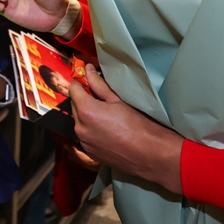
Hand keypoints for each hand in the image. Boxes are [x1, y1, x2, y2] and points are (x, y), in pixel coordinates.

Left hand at [70, 64, 183, 194]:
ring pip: (79, 121)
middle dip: (84, 99)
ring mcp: (84, 142)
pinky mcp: (90, 153)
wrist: (149, 153)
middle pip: (74, 105)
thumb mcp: (118, 100)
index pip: (73, 89)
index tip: (89, 80)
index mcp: (86, 111)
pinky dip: (91, 129)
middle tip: (101, 97)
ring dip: (87, 115)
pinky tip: (107, 129)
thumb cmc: (137, 123)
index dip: (81, 83)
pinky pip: (85, 135)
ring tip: (106, 115)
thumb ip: (99, 84)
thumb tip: (88, 70)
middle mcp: (80, 128)